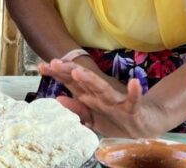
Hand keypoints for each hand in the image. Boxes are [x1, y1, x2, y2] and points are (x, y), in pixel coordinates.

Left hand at [40, 58, 166, 137]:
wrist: (143, 123)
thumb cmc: (116, 118)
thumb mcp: (92, 117)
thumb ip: (76, 108)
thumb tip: (58, 99)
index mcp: (90, 96)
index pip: (71, 82)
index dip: (57, 74)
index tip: (42, 66)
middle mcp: (101, 95)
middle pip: (83, 81)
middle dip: (69, 71)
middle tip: (54, 62)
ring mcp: (116, 101)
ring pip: (102, 89)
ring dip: (91, 80)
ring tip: (78, 72)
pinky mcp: (132, 108)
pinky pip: (133, 100)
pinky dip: (134, 92)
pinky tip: (134, 83)